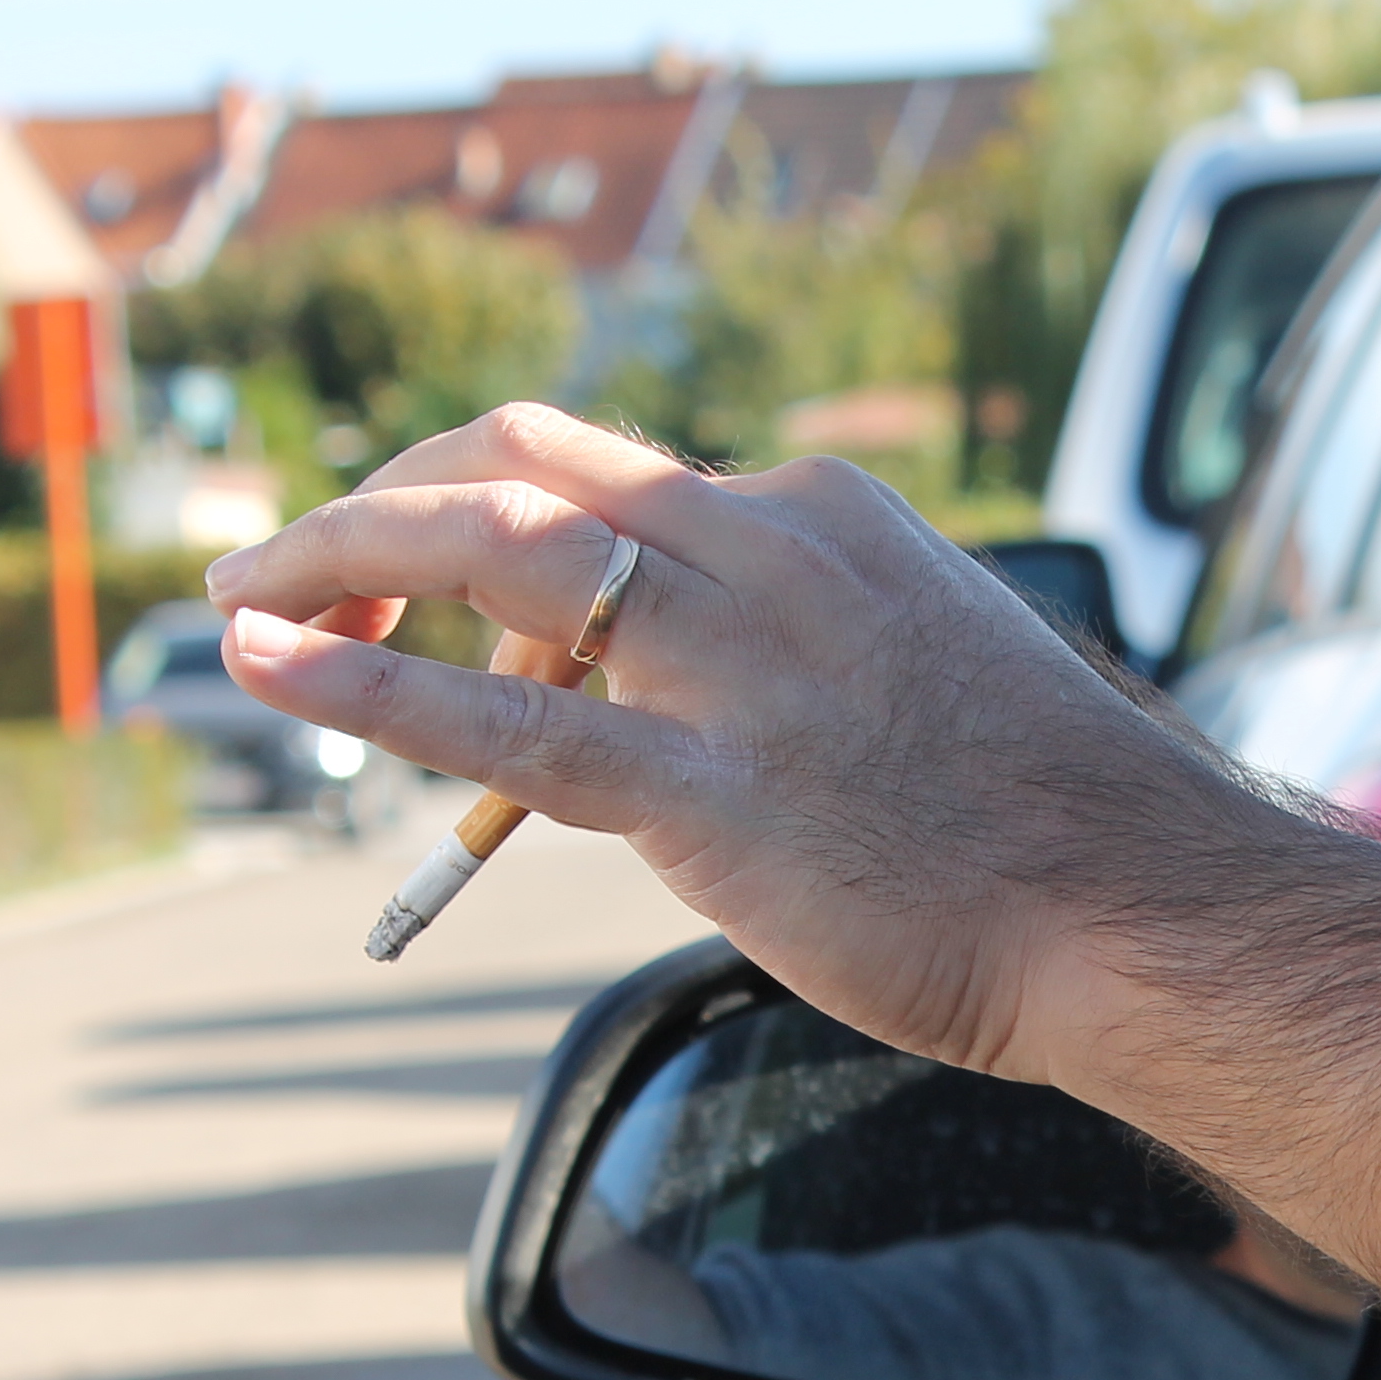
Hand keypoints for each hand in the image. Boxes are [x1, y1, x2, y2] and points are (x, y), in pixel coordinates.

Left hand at [203, 406, 1302, 1083]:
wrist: (1141, 912)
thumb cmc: (1049, 825)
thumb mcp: (921, 669)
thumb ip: (799, 649)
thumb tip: (678, 690)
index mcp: (820, 520)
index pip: (609, 473)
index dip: (477, 512)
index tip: (418, 580)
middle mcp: (769, 561)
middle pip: (518, 466)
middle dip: (376, 501)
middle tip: (282, 563)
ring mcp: (742, 675)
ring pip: (494, 559)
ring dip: (339, 560)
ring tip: (238, 599)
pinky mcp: (716, 799)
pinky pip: (508, 727)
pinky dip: (368, 688)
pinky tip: (269, 665)